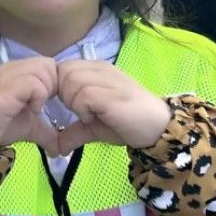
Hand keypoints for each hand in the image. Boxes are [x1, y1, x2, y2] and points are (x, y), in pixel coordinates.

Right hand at [0, 57, 60, 152]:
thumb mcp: (29, 127)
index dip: (54, 84)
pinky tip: (31, 110)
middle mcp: (15, 67)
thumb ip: (47, 131)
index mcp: (19, 71)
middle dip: (52, 85)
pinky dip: (39, 97)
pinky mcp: (8, 85)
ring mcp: (10, 73)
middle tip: (41, 105)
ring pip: (45, 69)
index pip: (48, 65)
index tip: (47, 104)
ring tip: (35, 108)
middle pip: (49, 64)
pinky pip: (35, 83)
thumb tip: (62, 149)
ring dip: (46, 91)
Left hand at [55, 61, 171, 154]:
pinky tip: (92, 118)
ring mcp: (108, 79)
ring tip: (87, 115)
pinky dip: (81, 108)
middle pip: (63, 72)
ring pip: (70, 80)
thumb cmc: (128, 124)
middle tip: (78, 111)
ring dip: (72, 101)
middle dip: (63, 94)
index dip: (58, 87)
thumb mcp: (95, 127)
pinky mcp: (112, 93)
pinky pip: (83, 94)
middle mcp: (100, 69)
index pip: (62, 68)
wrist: (159, 128)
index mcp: (96, 70)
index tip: (67, 106)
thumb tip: (56, 147)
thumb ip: (74, 131)